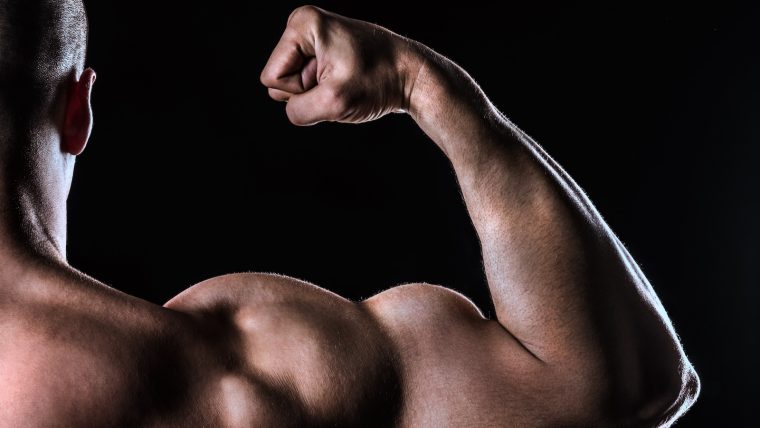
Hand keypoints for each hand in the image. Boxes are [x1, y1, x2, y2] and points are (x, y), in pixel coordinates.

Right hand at [260, 6, 422, 125]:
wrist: (415, 76)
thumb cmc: (379, 81)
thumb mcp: (334, 102)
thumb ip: (298, 111)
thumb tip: (293, 110)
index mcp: (302, 24)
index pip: (272, 78)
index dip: (302, 90)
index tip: (335, 79)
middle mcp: (305, 26)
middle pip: (281, 81)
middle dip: (311, 91)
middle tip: (344, 82)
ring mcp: (316, 40)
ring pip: (296, 86)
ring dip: (321, 95)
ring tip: (349, 82)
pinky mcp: (327, 54)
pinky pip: (312, 86)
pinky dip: (330, 92)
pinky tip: (351, 83)